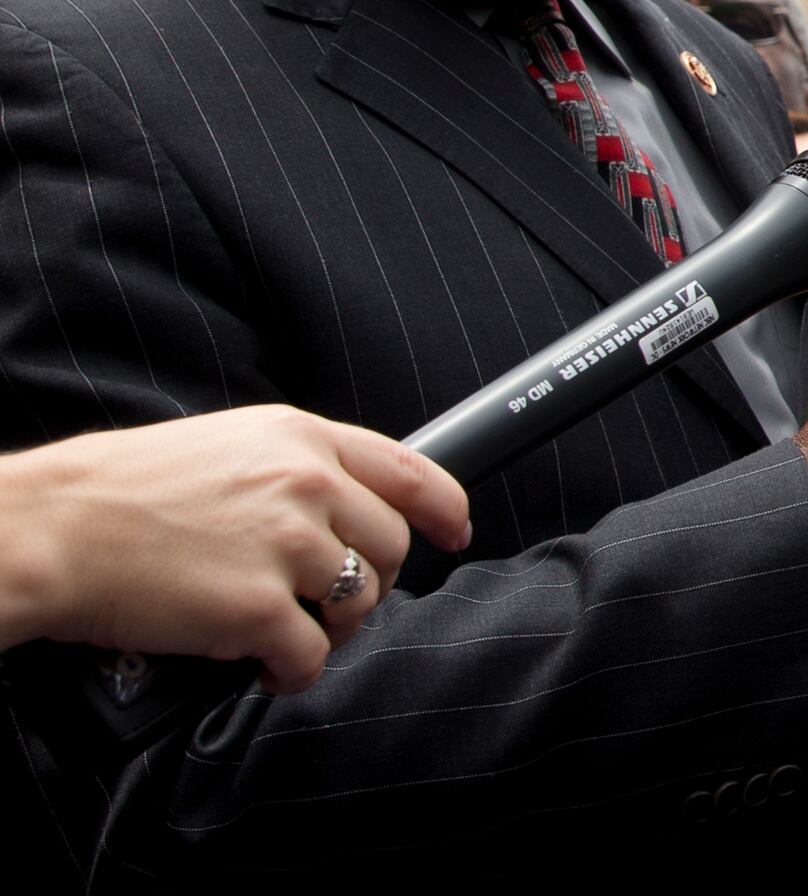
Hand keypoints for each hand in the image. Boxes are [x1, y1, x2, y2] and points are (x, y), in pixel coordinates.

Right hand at [0, 406, 474, 691]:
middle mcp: (307, 484)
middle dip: (365, 582)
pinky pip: (312, 654)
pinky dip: (293, 671)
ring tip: (285, 633)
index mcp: (299, 438)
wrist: (49, 531)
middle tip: (322, 602)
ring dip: (330, 628)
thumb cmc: (116, 494)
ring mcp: (287, 545)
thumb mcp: (222, 446)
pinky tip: (265, 668)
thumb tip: (335, 508)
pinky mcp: (259, 607)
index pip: (412, 470)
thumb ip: (289, 470)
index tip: (455, 532)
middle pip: (389, 547)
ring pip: (357, 602)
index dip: (444, 508)